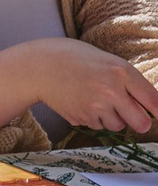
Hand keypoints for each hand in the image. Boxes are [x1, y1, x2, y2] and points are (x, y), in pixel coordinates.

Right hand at [27, 38, 157, 134]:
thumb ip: (130, 82)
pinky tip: (83, 103)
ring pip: (117, 126)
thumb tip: (150, 106)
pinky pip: (97, 126)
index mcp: (121, 72)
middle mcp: (111, 91)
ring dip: (113, 118)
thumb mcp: (109, 62)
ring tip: (98, 102)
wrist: (40, 66)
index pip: (153, 101)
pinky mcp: (80, 117)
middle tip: (134, 117)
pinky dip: (94, 118)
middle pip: (141, 123)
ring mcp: (94, 106)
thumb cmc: (77, 59)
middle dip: (140, 122)